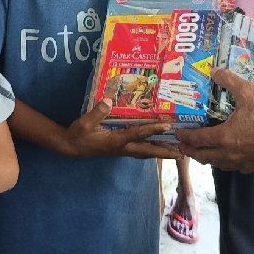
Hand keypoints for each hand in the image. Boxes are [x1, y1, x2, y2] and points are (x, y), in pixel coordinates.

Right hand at [64, 99, 180, 159]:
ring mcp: (122, 150)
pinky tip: (157, 145)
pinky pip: (140, 150)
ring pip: (146, 152)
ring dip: (161, 152)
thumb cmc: (78, 134)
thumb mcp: (84, 123)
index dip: (153, 130)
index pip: (138, 134)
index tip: (167, 126)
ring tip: (176, 151)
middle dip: (165, 152)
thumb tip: (109, 100)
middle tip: (182, 153)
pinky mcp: (121, 148)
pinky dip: (151, 149)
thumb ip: (97, 113)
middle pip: (148, 151)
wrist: (71, 147)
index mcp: (116, 141)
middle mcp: (122, 147)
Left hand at [176, 68, 253, 172]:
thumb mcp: (248, 92)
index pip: (197, 140)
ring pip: (217, 164)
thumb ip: (228, 80)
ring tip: (202, 151)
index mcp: (224, 137)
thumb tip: (214, 70)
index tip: (178, 133)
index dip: (185, 137)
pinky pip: (233, 167)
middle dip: (191, 151)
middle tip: (184, 145)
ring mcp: (241, 163)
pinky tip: (227, 156)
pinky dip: (224, 162)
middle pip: (203, 156)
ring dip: (207, 158)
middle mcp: (229, 154)